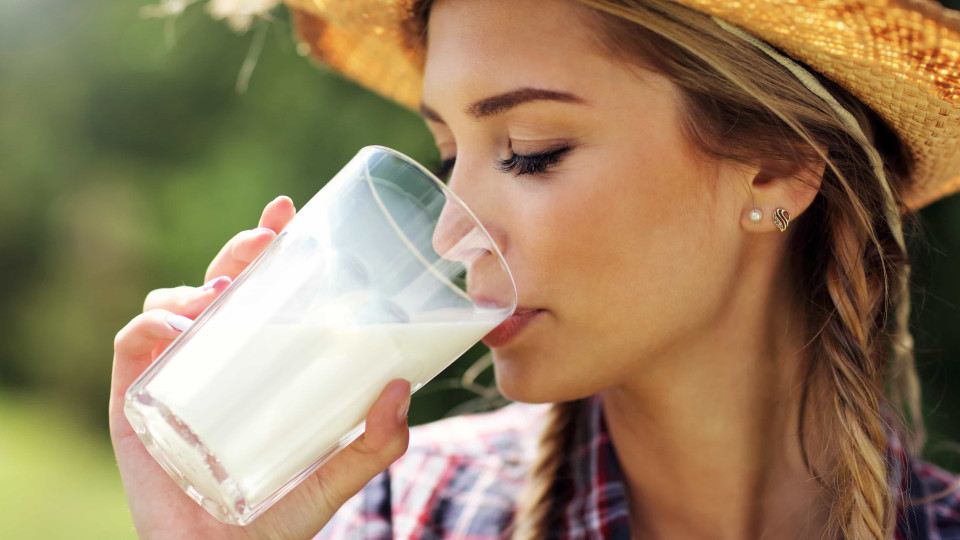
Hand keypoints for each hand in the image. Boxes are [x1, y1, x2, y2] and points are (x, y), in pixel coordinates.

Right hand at [109, 196, 411, 539]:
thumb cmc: (275, 521)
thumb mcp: (334, 478)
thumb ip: (374, 445)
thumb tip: (403, 389)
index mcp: (257, 368)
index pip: (260, 296)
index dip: (267, 249)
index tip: (287, 212)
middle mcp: (213, 363)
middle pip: (218, 287)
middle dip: (238, 251)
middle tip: (267, 239)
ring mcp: (172, 377)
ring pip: (173, 304)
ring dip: (197, 284)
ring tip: (224, 294)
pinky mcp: (134, 401)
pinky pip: (134, 343)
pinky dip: (152, 324)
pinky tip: (181, 328)